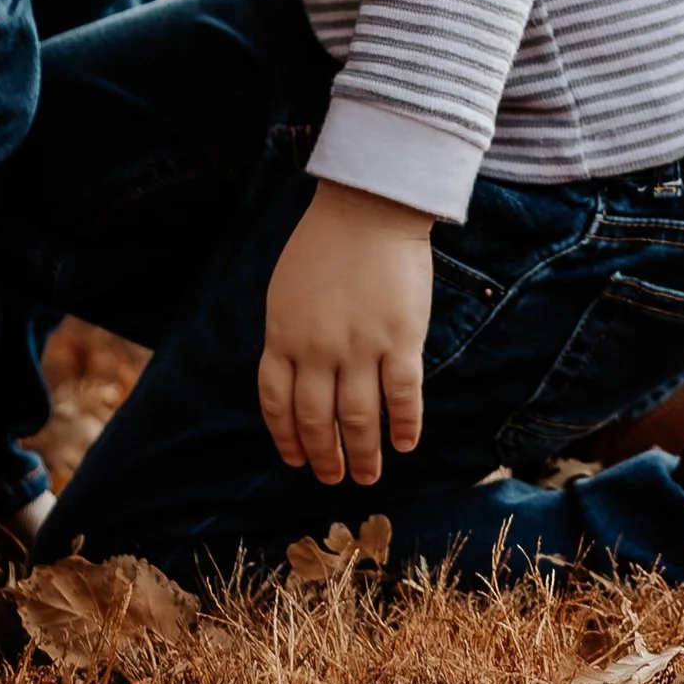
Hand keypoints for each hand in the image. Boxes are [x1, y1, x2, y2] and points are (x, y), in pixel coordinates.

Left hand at [259, 180, 433, 485]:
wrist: (368, 205)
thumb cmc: (325, 243)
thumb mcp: (286, 291)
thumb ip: (289, 335)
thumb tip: (294, 378)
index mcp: (284, 336)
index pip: (277, 403)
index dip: (287, 437)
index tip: (297, 459)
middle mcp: (318, 349)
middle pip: (317, 419)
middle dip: (325, 456)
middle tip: (335, 478)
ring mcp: (360, 346)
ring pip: (359, 418)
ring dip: (363, 454)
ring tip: (369, 476)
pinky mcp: (400, 339)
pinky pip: (403, 395)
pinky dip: (404, 425)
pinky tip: (405, 444)